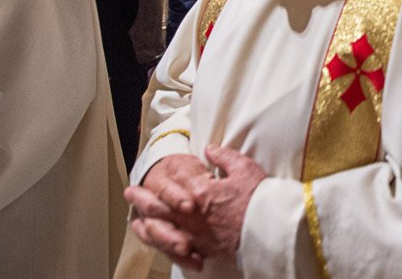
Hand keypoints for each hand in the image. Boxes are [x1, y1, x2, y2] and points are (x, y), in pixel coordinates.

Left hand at [125, 146, 266, 268]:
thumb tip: (209, 151)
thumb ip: (223, 157)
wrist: (271, 229)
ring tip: (136, 222)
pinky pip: (179, 251)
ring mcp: (198, 235)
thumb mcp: (243, 167)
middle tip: (129, 194)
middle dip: (142, 200)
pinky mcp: (207, 249)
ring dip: (148, 226)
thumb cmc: (259, 198)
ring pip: (165, 232)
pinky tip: (160, 245)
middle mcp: (194, 216)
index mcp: (201, 193)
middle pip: (161, 209)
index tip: (141, 179)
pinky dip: (165, 247)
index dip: (154, 182)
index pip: (171, 187)